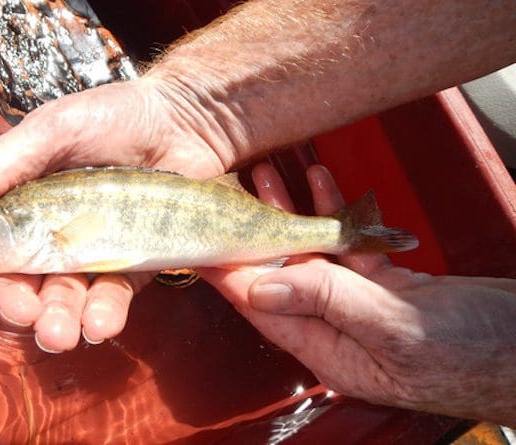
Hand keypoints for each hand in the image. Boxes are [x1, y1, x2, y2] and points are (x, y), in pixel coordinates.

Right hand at [0, 78, 247, 351]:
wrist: (183, 120)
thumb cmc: (109, 117)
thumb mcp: (47, 132)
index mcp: (10, 207)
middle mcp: (41, 238)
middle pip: (9, 288)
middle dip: (8, 306)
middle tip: (19, 307)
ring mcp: (84, 256)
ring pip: (57, 302)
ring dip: (53, 322)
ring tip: (59, 333)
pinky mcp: (126, 267)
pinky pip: (108, 299)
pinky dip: (101, 315)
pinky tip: (97, 323)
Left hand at [201, 164, 515, 425]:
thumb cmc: (472, 354)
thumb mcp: (395, 328)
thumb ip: (328, 302)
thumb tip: (262, 284)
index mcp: (327, 349)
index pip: (262, 304)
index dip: (229, 269)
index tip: (201, 237)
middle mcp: (334, 326)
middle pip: (280, 273)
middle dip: (253, 231)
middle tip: (228, 192)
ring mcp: (360, 304)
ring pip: (312, 253)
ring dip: (290, 214)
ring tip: (266, 175)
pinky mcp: (387, 285)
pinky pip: (350, 245)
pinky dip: (337, 214)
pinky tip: (320, 182)